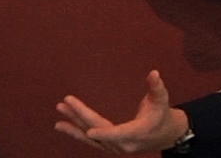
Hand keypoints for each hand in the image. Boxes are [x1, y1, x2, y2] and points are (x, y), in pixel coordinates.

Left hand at [54, 70, 187, 154]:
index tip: (90, 131)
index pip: (119, 134)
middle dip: (81, 117)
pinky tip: (61, 125)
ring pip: (91, 137)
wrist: (162, 135)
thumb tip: (154, 73)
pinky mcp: (108, 146)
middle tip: (65, 103)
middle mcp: (124, 144)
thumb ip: (156, 87)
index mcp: (137, 133)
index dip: (105, 133)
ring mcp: (114, 147)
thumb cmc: (161, 115)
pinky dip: (75, 132)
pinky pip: (89, 140)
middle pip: (98, 131)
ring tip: (58, 116)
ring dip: (74, 125)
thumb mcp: (161, 100)